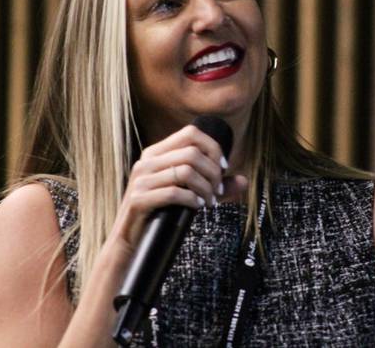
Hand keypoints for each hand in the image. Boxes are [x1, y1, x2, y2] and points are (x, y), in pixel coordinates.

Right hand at [107, 125, 247, 254]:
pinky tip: (197, 207)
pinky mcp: (138, 199)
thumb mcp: (187, 194)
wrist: (131, 241)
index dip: (213, 147)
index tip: (223, 167)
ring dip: (205, 188)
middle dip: (213, 173)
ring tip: (209, 202)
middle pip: (192, 153)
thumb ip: (214, 185)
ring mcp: (140, 179)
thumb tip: (243, 181)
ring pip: (186, 171)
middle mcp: (146, 161)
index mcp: (156, 153)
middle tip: (217, 192)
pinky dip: (192, 199)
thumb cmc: (161, 214)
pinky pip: (174, 192)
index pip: (190, 133)